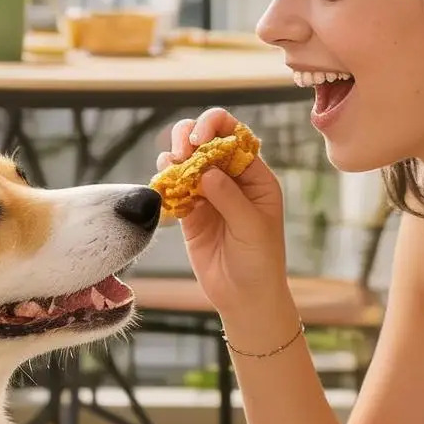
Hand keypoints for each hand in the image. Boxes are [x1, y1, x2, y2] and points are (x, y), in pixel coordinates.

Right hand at [156, 107, 289, 320]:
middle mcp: (230, 179)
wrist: (243, 296)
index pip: (235, 136)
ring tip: (169, 170)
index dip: (215, 127)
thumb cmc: (260, 261)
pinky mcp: (188, 212)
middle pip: (206, 141)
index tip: (198, 139)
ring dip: (173, 157)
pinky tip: (163, 186)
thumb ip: (229, 197)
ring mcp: (207, 194)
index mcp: (255, 176)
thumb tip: (206, 170)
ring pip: (185, 161)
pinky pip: (172, 187)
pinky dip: (164, 182)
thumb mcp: (252, 227)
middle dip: (188, 137)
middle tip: (179, 153)